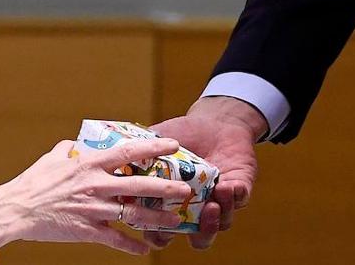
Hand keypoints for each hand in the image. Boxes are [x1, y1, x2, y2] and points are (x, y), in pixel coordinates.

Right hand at [0, 138, 194, 254]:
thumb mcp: (54, 157)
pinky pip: (114, 240)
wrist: (15, 209)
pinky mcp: (86, 230)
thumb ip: (72, 148)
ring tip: (176, 219)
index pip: (128, 152)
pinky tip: (145, 249)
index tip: (172, 143)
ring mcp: (93, 209)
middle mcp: (96, 185)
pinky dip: (131, 246)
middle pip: (138, 185)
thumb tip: (79, 143)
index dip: (152, 147)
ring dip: (156, 218)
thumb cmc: (34, 181)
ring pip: (132, 215)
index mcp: (90, 163)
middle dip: (165, 187)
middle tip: (186, 188)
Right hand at [145, 97, 264, 250]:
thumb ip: (137, 156)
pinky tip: (228, 185)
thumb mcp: (156, 143)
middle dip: (200, 231)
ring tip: (215, 196)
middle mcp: (197, 207)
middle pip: (198, 236)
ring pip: (222, 223)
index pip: (163, 230)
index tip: (159, 228)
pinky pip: (240, 200)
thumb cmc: (184, 132)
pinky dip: (235, 197)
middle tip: (196, 214)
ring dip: (219, 216)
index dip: (160, 235)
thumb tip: (114, 162)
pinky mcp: (239, 189)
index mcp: (174, 202)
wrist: (214, 118)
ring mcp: (219, 200)